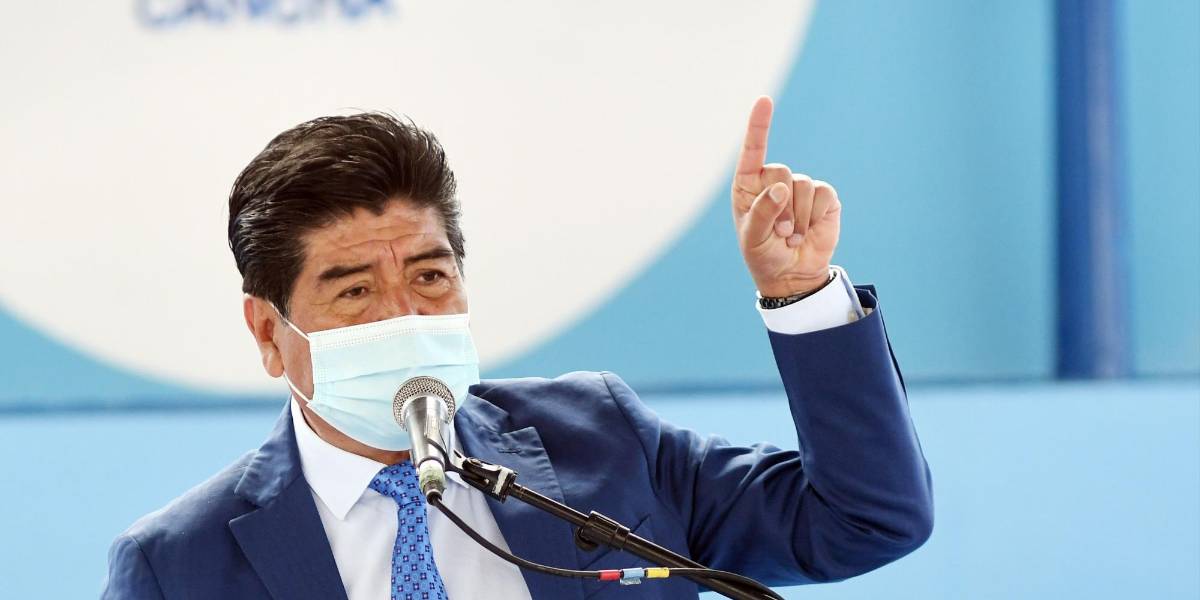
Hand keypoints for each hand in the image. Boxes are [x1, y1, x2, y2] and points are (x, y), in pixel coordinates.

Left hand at [732, 96, 840, 297]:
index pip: (753, 150)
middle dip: (780, 207)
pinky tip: (807, 231)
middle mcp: (774, 180)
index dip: (759, 125)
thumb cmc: (764, 254)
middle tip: (778, 230)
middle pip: (781, 171)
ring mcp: (801, 187)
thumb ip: (763, 212)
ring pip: (802, 186)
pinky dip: (815, 217)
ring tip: (791, 235)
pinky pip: (822, 195)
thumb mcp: (753, 237)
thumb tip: (782, 189)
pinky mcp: (824, 197)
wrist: (792, 274)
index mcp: (749, 185)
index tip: (764, 100)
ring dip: (797, 218)